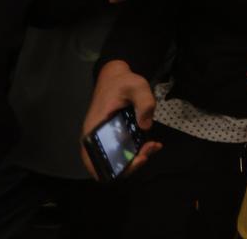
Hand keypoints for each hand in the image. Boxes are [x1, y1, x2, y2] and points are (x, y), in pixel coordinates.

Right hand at [81, 60, 161, 179]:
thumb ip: (144, 102)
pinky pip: (122, 152)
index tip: (139, 157)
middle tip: (150, 149)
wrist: (115, 77)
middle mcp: (95, 140)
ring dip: (136, 159)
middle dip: (132, 165)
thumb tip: (146, 126)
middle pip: (108, 166)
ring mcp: (104, 139)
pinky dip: (136, 152)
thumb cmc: (122, 82)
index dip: (116, 168)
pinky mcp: (113, 137)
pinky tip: (150, 143)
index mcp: (93, 130)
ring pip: (117, 161)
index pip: (96, 162)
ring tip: (153, 145)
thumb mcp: (137, 86)